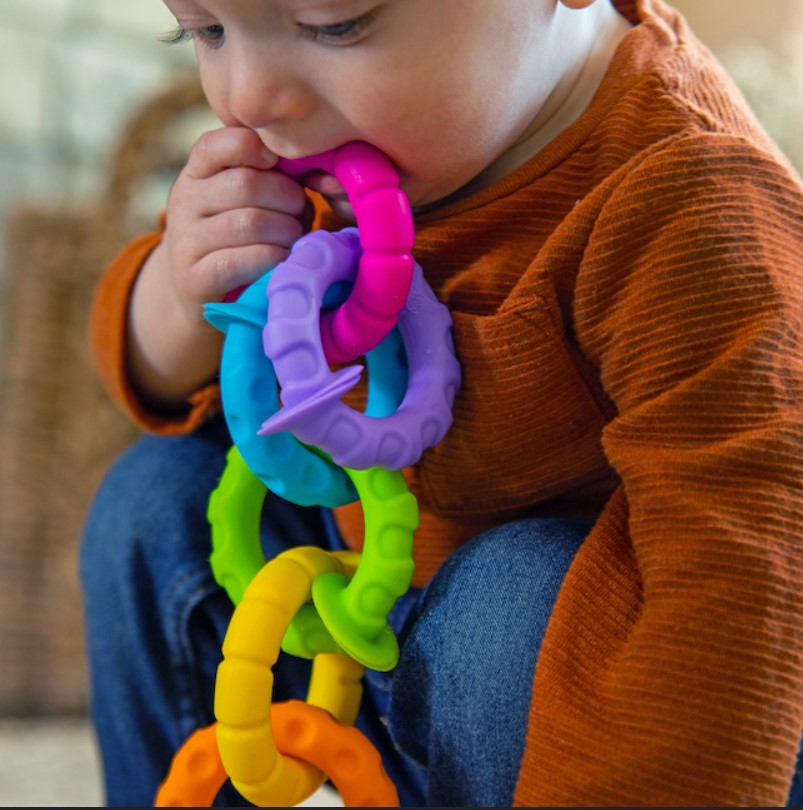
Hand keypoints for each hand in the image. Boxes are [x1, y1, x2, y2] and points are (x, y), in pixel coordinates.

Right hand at [162, 125, 310, 325]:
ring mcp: (187, 239)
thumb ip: (280, 179)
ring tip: (294, 239)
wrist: (202, 293)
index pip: (218, 143)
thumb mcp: (253, 200)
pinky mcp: (196, 277)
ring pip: (249, 223)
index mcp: (197, 172)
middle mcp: (185, 201)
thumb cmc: (242, 239)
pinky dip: (273, 258)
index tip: (277, 163)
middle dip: (288, 199)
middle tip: (300, 214)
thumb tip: (328, 180)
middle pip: (246, 185)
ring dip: (286, 232)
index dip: (254, 147)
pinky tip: (283, 259)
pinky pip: (242, 260)